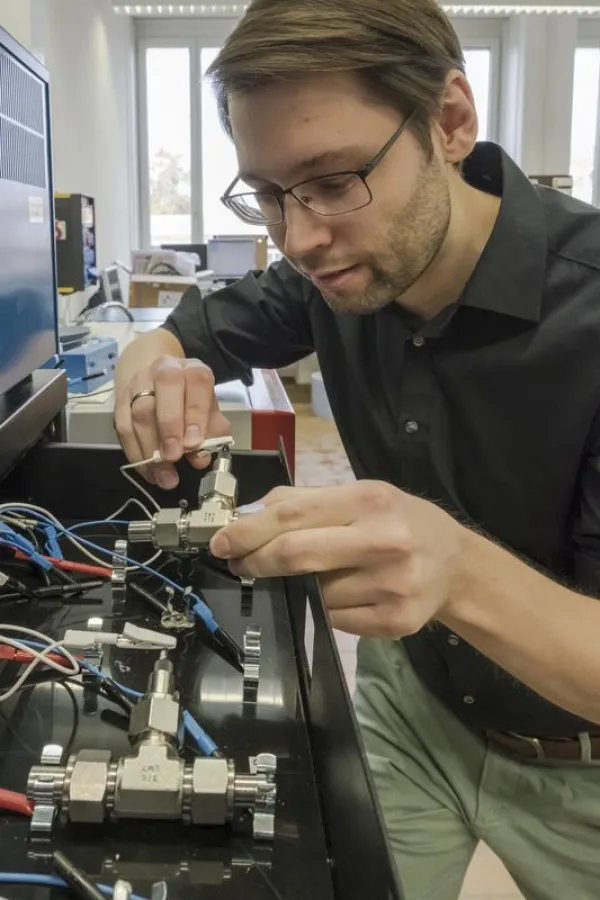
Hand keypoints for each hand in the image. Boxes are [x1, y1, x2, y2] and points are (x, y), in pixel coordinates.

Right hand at [114, 356, 230, 489]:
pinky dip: (136, 453)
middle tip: (173, 457)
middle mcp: (164, 370)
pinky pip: (123, 428)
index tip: (194, 443)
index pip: (196, 383)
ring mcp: (138, 384)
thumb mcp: (208, 412)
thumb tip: (201, 458)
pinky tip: (148, 471)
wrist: (158, 381)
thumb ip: (211, 433)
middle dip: (169, 429)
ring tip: (163, 475)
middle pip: (163, 394)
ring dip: (151, 449)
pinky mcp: (120, 401)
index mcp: (192, 370)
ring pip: (140, 413)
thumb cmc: (189, 399)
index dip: (195, 413)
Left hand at [209, 482, 463, 636]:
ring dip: (294, 587)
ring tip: (307, 576)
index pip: (292, 514)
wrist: (456, 563)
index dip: (249, 530)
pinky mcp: (396, 622)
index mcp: (370, 501)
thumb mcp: (361, 495)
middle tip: (239, 564)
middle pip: (296, 555)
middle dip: (256, 562)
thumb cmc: (399, 521)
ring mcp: (392, 586)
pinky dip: (320, 609)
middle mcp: (384, 541)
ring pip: (312, 593)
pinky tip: (335, 594)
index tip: (222, 542)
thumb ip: (307, 501)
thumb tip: (249, 514)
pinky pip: (333, 620)